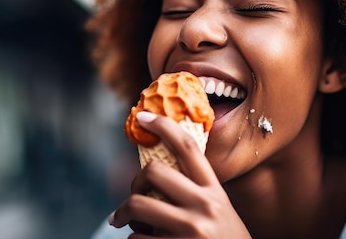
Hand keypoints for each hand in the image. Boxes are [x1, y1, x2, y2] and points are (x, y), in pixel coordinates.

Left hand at [109, 111, 251, 237]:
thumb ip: (196, 191)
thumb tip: (156, 171)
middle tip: (133, 195)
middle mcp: (203, 207)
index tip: (144, 117)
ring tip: (129, 224)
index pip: (188, 147)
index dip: (163, 126)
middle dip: (134, 183)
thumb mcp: (220, 211)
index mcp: (215, 192)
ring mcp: (188, 231)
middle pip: (153, 172)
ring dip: (125, 216)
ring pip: (136, 208)